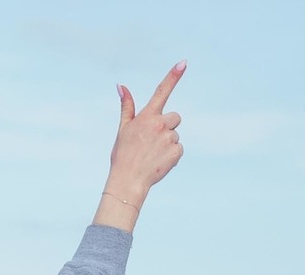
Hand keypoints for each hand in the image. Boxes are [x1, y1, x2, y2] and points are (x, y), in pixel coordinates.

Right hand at [96, 62, 184, 232]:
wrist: (128, 181)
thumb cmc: (123, 155)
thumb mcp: (123, 129)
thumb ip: (127, 106)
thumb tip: (121, 86)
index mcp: (146, 116)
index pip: (161, 91)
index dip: (173, 76)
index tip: (183, 62)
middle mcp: (159, 124)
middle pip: (175, 118)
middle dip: (168, 127)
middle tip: (153, 142)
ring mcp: (168, 138)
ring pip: (176, 135)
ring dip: (169, 143)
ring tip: (153, 155)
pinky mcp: (176, 151)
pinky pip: (180, 149)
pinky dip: (172, 156)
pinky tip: (159, 162)